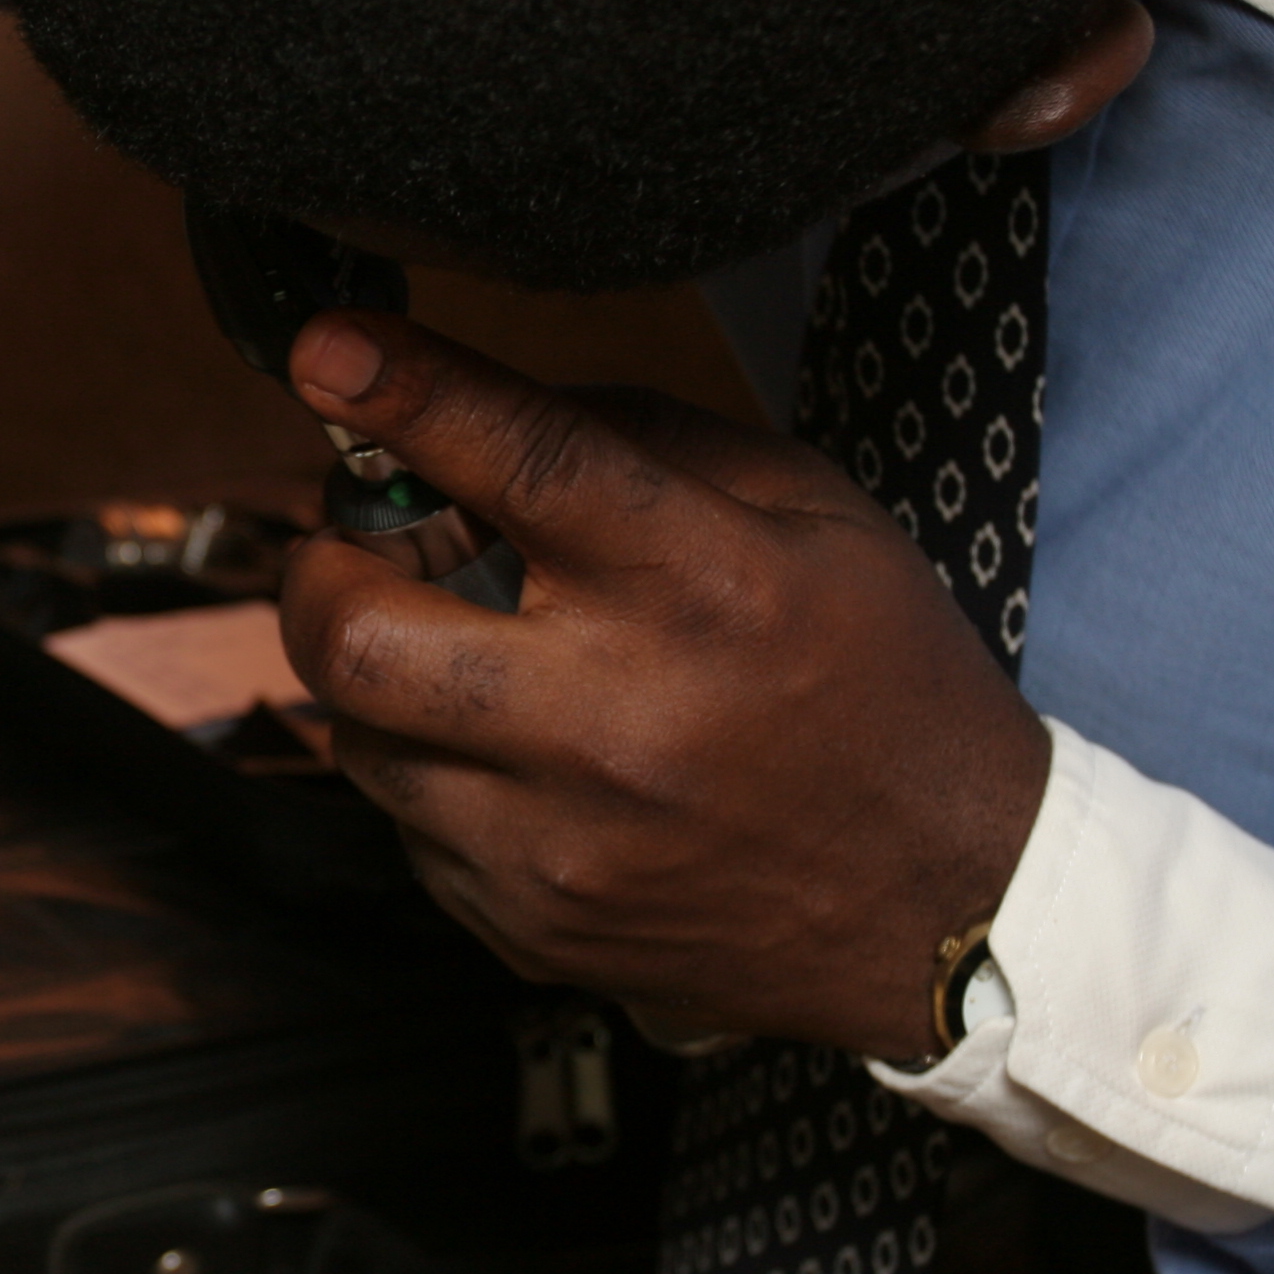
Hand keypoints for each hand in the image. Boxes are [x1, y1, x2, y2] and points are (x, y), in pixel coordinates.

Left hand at [279, 313, 1051, 1060]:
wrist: (952, 909)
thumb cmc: (882, 687)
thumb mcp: (816, 517)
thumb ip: (646, 441)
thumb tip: (482, 402)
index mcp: (701, 587)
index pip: (522, 464)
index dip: (404, 393)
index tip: (325, 347)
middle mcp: (614, 720)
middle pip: (357, 633)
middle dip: (321, 567)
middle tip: (359, 543)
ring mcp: (560, 843)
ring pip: (355, 737)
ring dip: (375, 674)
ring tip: (454, 651)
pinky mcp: (530, 926)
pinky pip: (405, 827)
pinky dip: (429, 772)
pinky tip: (511, 757)